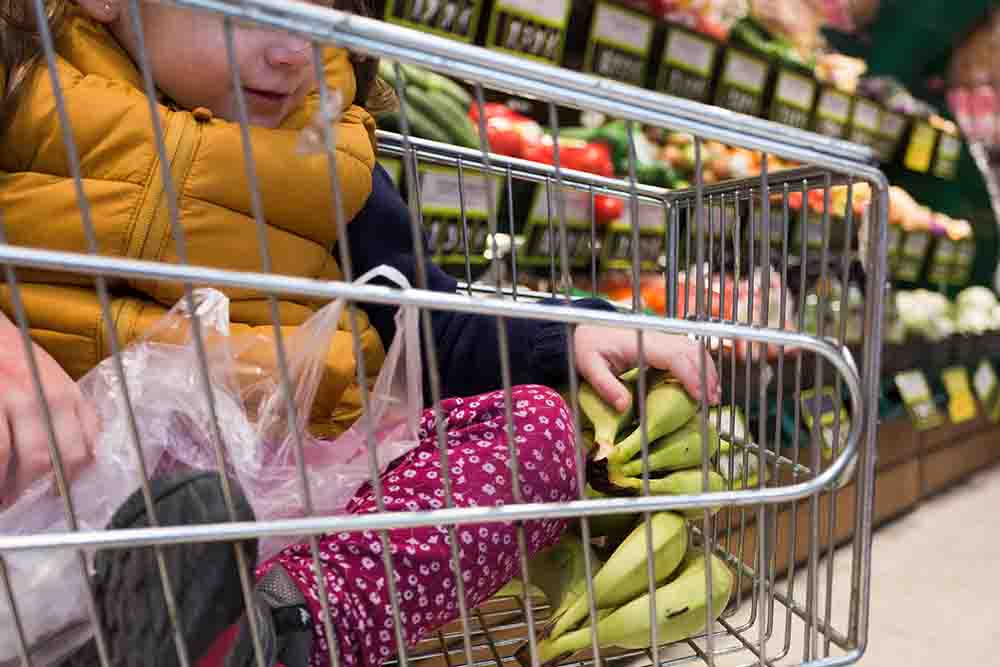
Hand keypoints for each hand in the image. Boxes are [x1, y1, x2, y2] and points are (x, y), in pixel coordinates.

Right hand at [0, 316, 98, 505]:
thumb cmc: (17, 359)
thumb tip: (90, 455)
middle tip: (25, 500)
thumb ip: (75, 413)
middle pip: (52, 457)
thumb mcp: (53, 379)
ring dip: (11, 487)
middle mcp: (43, 397)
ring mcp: (11, 399)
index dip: (71, 478)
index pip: (81, 447)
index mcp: (65, 394)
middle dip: (38, 487)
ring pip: (21, 458)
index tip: (58, 494)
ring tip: (4, 499)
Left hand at [573, 325, 720, 412]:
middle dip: (706, 375)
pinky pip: (687, 350)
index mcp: (641, 341)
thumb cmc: (587, 348)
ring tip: (711, 396)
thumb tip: (624, 406)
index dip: (691, 376)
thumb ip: (606, 386)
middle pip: (692, 350)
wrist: (585, 330)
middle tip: (712, 401)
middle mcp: (656, 336)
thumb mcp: (589, 367)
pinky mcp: (661, 343)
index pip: (675, 356)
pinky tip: (700, 384)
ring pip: (693, 348)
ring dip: (706, 369)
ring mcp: (661, 337)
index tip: (700, 397)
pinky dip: (699, 365)